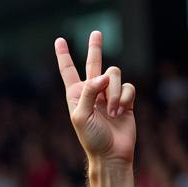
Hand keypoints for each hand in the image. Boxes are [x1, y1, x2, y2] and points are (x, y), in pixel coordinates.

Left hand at [55, 31, 135, 163]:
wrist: (111, 153)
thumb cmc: (91, 138)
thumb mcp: (81, 116)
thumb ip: (88, 92)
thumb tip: (102, 76)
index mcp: (76, 94)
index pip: (68, 71)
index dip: (64, 56)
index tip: (59, 40)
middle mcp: (92, 91)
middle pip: (94, 63)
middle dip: (95, 48)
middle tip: (96, 32)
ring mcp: (109, 94)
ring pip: (114, 74)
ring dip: (113, 93)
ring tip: (112, 112)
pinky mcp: (126, 100)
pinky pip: (127, 87)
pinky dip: (124, 98)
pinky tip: (120, 112)